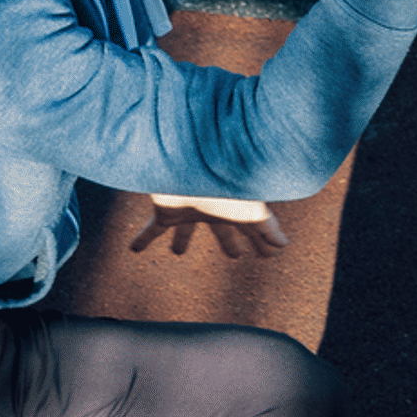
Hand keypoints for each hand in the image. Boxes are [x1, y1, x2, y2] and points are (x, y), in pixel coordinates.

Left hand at [132, 192, 291, 258]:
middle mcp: (212, 209)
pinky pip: (153, 229)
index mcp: (235, 209)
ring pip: (186, 230)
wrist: (193, 160)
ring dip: (182, 240)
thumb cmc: (226, 182)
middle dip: (228, 243)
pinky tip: (133, 250)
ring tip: (177, 252)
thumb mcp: (253, 209)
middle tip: (234, 256)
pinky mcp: (166, 212)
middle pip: (222, 231)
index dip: (262, 243)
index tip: (268, 254)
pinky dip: (143, 239)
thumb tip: (283, 246)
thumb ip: (267, 228)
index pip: (254, 230)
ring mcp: (189, 210)